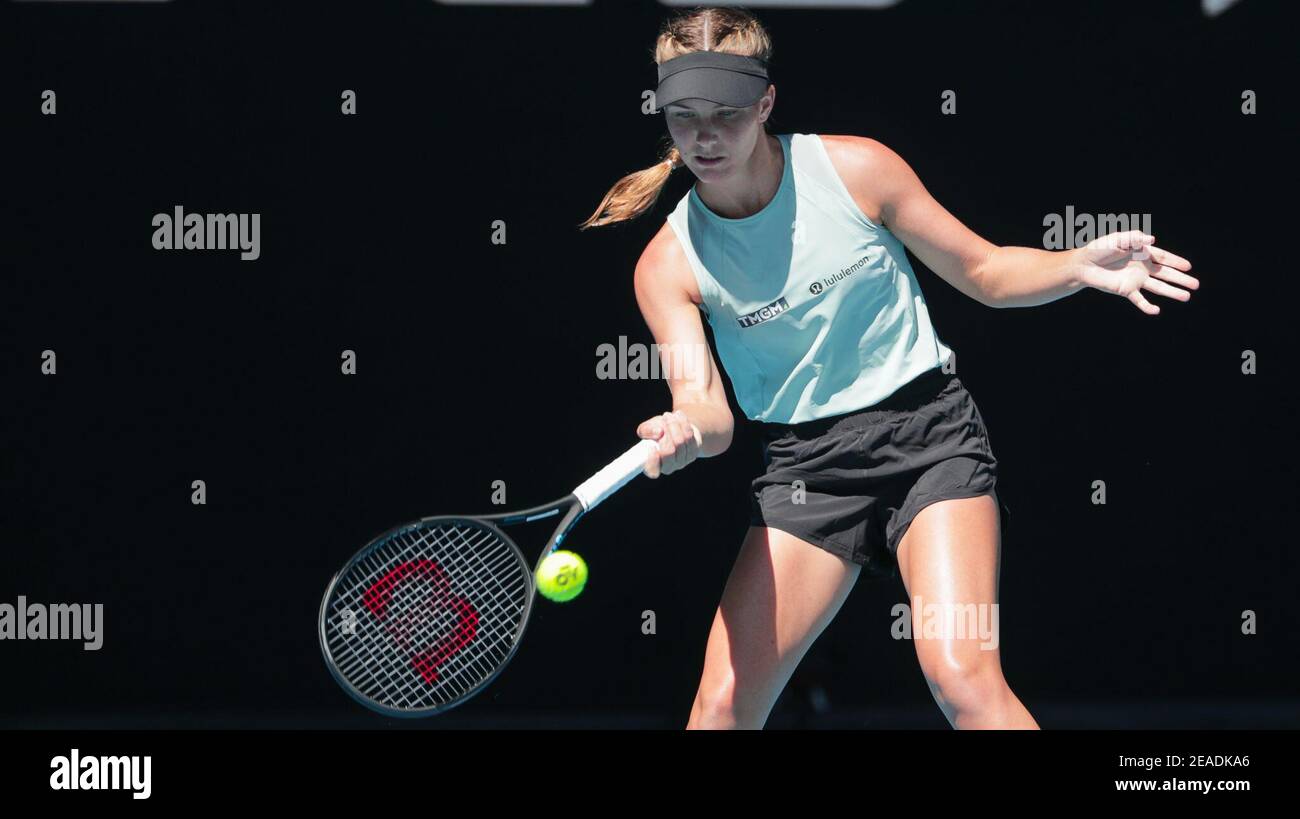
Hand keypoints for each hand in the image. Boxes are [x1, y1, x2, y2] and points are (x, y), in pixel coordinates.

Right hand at [636, 411, 701, 478]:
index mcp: (652, 465)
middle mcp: (667, 467)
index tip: (652, 446)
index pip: (652, 471)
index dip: (653, 460)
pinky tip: (679, 416)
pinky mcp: (692, 454)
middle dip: (666, 431)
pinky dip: (684, 423)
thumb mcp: (648, 428)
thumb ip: (646, 430)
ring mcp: (681, 462)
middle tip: (664, 417)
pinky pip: (689, 437)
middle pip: (668, 451)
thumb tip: (659, 433)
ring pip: (680, 442)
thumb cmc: (657, 431)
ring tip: (669, 415)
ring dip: (674, 424)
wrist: (675, 428)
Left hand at [1075, 230, 1198, 314]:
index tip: (1189, 267)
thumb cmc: (1100, 248)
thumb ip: (1134, 238)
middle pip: (1166, 274)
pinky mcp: (1126, 290)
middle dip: (1181, 279)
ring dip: (1172, 292)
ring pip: (1158, 288)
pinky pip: (1139, 300)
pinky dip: (1147, 306)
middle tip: (1196, 285)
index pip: (1164, 258)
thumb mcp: (1117, 239)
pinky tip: (1156, 311)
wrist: (1083, 264)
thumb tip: (1152, 240)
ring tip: (1187, 297)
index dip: (1177, 262)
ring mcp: (1135, 280)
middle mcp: (1142, 268)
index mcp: (1143, 254)